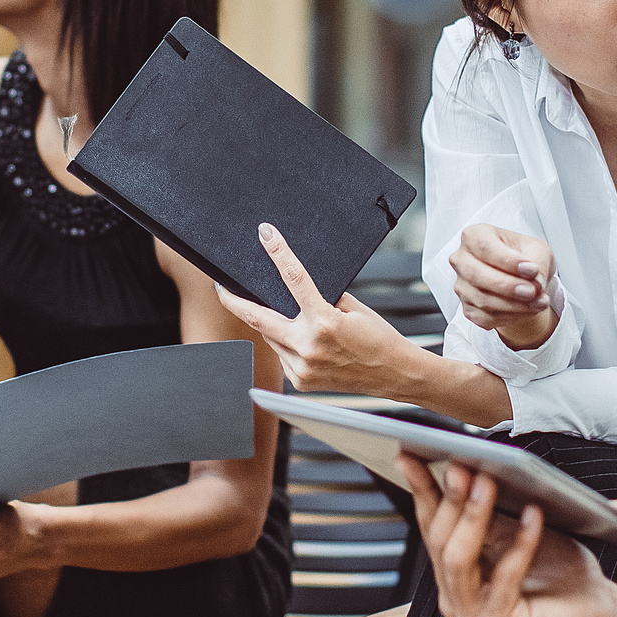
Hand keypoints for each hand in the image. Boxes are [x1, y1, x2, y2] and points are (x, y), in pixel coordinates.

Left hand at [210, 222, 418, 392]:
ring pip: (270, 337)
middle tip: (221, 287)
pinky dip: (285, 343)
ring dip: (270, 324)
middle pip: (258, 318)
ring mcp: (302, 367)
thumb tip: (294, 287)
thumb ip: (323, 298)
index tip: (266, 235)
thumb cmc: (378, 338)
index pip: (294, 280)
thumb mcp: (355, 309)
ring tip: (284, 316)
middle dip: (233, 301)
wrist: (395, 374)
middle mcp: (309, 347)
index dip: (278, 254)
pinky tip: (301, 340)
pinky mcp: (301, 381)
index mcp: (325, 322)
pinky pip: (281, 354)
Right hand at [402, 453, 616, 616]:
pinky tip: (533, 514)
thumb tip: (467, 471)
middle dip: (450, 499)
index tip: (411, 456)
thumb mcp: (518, 533)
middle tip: (460, 466)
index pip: (432, 526)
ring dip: (473, 516)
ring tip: (487, 482)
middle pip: (440, 542)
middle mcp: (456, 599)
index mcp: (454, 575)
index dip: (421, 490)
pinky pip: (503, 579)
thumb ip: (489, 514)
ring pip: (459, 559)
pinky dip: (518, 543)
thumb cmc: (563, 574)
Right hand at [449, 224, 558, 349]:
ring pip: (482, 299)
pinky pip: (485, 317)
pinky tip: (528, 309)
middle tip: (533, 291)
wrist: (522, 277)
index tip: (531, 269)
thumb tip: (536, 281)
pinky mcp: (468, 308)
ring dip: (514, 304)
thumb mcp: (538, 250)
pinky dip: (511, 316)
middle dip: (508, 286)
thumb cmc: (524, 256)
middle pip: (477, 274)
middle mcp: (462, 260)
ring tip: (540, 301)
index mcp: (475, 236)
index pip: (484, 247)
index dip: (508, 261)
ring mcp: (462, 285)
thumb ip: (538, 262)